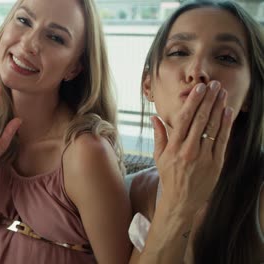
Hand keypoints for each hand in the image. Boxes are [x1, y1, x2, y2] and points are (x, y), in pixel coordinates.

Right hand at [152, 81, 233, 212]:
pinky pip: (222, 140)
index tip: (199, 89)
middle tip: (215, 85)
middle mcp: (189, 150)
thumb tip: (154, 117)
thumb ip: (159, 135)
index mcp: (173, 147)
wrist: (182, 201)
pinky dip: (226, 125)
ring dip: (219, 108)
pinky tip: (227, 112)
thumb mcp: (159, 156)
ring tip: (223, 94)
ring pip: (213, 128)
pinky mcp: (216, 163)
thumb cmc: (169, 176)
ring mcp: (204, 157)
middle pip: (201, 120)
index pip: (184, 120)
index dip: (193, 102)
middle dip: (209, 101)